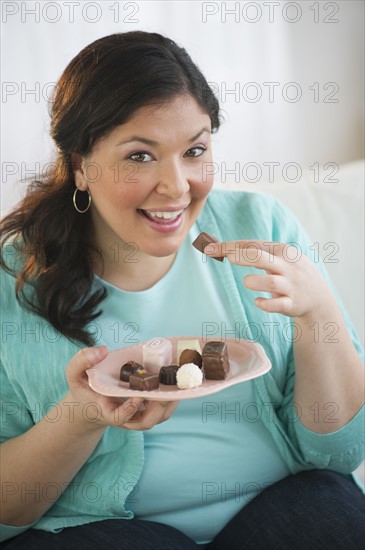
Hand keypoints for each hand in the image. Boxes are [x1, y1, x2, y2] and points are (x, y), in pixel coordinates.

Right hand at [65, 346, 178, 431]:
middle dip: (158, 408)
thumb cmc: (84, 387)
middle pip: (145, 422)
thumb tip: (103, 350)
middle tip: (166, 391)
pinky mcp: (147, 409)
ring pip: (158, 417)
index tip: (137, 396)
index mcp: (106, 410)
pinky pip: (163, 409)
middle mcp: (125, 417)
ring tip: (175, 384)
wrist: (90, 402)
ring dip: (169, 403)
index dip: (130, 410)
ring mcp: (137, 415)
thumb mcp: (74, 373)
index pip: (119, 417)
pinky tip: (176, 381)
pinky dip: (172, 398)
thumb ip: (82, 360)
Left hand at [205, 240, 335, 319]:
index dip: (229, 246)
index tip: (209, 249)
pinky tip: (258, 301)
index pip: (252, 244)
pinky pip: (276, 304)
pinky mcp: (291, 304)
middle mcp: (286, 266)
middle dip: (240, 256)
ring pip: (270, 281)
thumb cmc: (290, 273)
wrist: (318, 298)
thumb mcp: (279, 258)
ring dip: (253, 282)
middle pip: (259, 257)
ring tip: (247, 282)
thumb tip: (225, 249)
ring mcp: (290, 285)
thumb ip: (255, 253)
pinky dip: (265, 303)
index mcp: (282, 251)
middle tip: (226, 258)